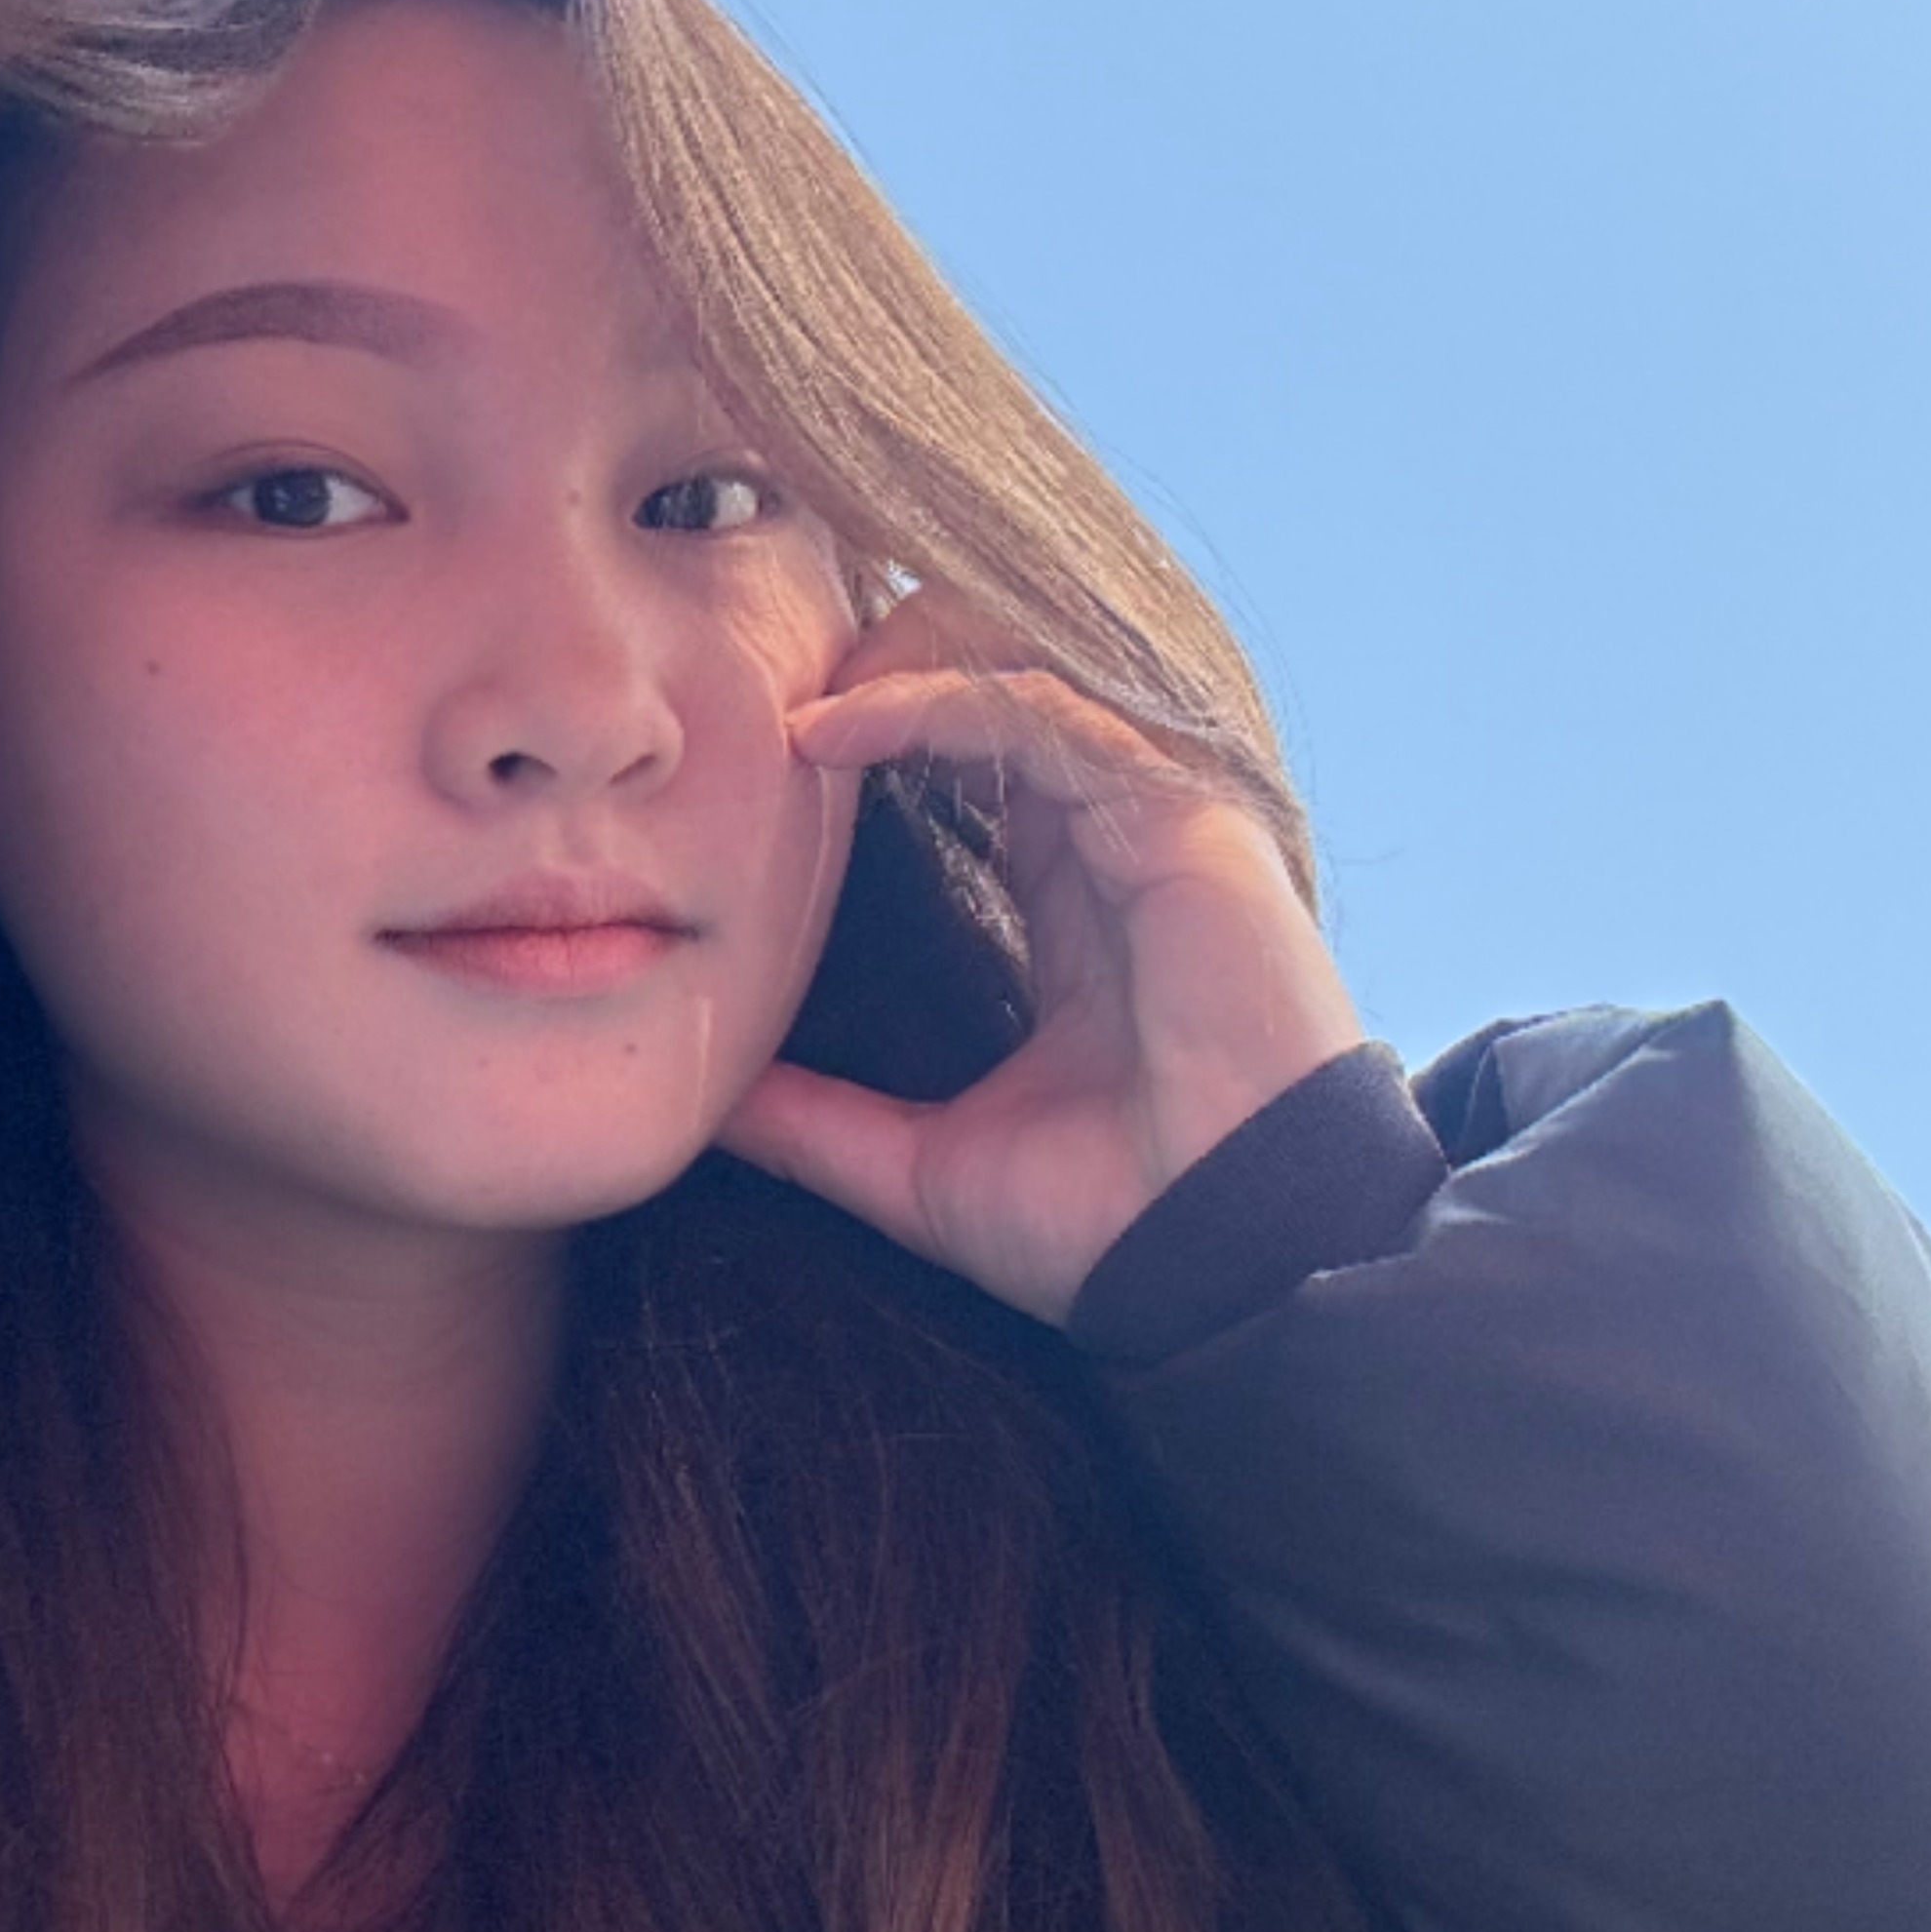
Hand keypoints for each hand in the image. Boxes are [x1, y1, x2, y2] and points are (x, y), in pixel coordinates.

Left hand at [721, 596, 1366, 1323]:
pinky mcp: (1182, 822)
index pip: (981, 771)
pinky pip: (1045, 717)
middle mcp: (1120, 852)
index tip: (766, 757)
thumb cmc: (1104, 1228)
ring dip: (898, 663)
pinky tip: (835, 728)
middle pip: (1004, 695)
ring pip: (1024, 678)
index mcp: (1078, 915)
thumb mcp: (920, 1169)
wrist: (1220, 1268)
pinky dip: (935, 703)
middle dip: (887, 666)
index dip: (878, 736)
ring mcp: (1158, 827)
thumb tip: (710, 1108)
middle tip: (766, 687)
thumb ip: (820, 1126)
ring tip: (788, 692)